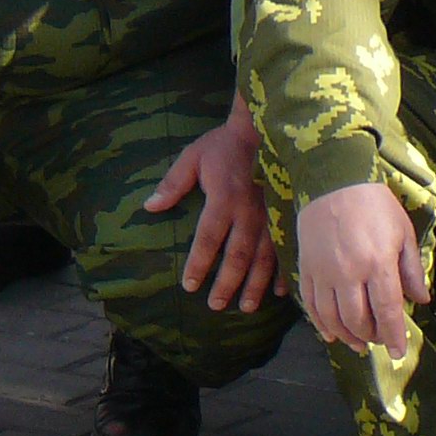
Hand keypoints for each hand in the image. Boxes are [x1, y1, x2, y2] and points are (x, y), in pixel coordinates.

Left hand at [144, 96, 280, 312]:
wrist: (265, 128)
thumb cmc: (225, 144)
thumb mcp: (193, 156)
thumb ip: (173, 183)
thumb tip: (150, 206)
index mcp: (224, 198)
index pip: (208, 238)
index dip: (198, 263)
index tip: (189, 285)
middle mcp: (250, 211)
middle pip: (237, 254)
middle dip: (226, 283)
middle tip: (215, 305)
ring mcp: (271, 214)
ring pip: (264, 257)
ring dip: (255, 284)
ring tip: (245, 307)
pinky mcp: (286, 214)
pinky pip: (286, 247)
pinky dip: (283, 271)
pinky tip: (280, 291)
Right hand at [293, 179, 426, 358]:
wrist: (333, 179)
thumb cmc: (374, 203)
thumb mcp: (402, 232)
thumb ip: (411, 270)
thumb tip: (420, 300)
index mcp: (378, 263)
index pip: (388, 312)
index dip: (394, 337)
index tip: (398, 354)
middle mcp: (349, 274)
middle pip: (359, 321)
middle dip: (372, 337)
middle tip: (380, 340)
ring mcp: (324, 273)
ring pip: (333, 319)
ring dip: (347, 336)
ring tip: (358, 343)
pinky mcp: (306, 269)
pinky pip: (311, 306)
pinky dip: (321, 325)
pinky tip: (330, 333)